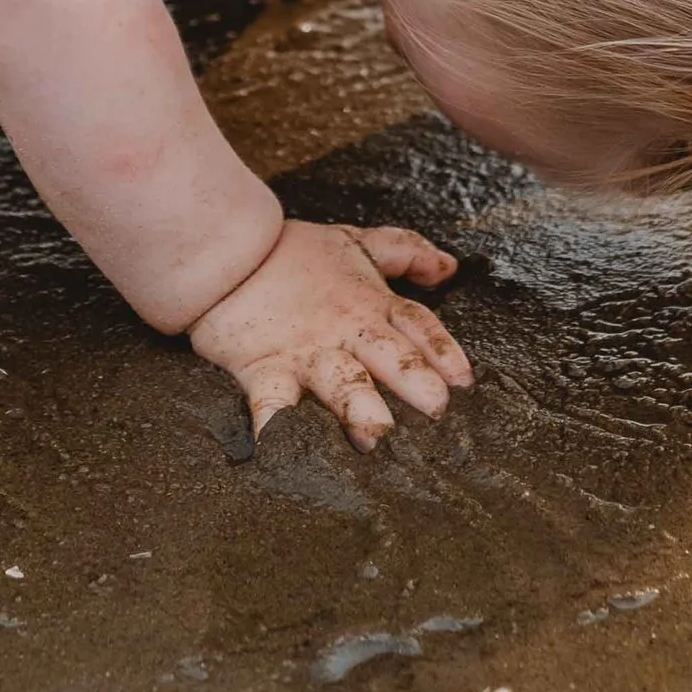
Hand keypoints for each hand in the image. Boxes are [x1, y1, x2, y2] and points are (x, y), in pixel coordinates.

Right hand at [188, 216, 472, 449]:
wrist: (226, 251)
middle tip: (437, 407)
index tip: (464, 379)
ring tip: (377, 433)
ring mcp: (305, 353)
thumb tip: (449, 267)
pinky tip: (285, 451)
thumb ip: (404, 251)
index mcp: (367, 302)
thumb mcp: (354, 241)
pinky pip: (271, 402)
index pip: (415, 324)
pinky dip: (275, 427)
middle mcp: (343, 331)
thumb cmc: (291, 251)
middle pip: (385, 353)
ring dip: (358, 405)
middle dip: (412, 378)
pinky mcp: (264, 370)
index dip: (442, 349)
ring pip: (338, 380)